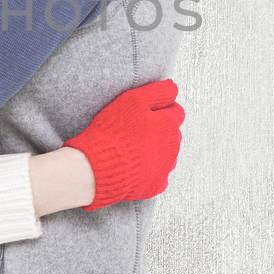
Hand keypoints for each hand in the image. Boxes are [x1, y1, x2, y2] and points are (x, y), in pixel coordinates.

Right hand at [62, 79, 184, 211]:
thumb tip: (173, 88)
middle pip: (171, 133)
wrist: (98, 169)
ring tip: (131, 148)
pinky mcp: (156, 185)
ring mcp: (165, 168)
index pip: (176, 111)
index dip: (160, 108)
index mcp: (170, 125)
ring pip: (166, 154)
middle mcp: (173, 147)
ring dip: (154, 149)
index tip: (144, 112)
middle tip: (134, 129)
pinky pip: (157, 174)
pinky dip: (148, 170)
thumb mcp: (133, 100)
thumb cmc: (113, 132)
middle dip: (159, 129)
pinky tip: (132, 166)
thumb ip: (157, 92)